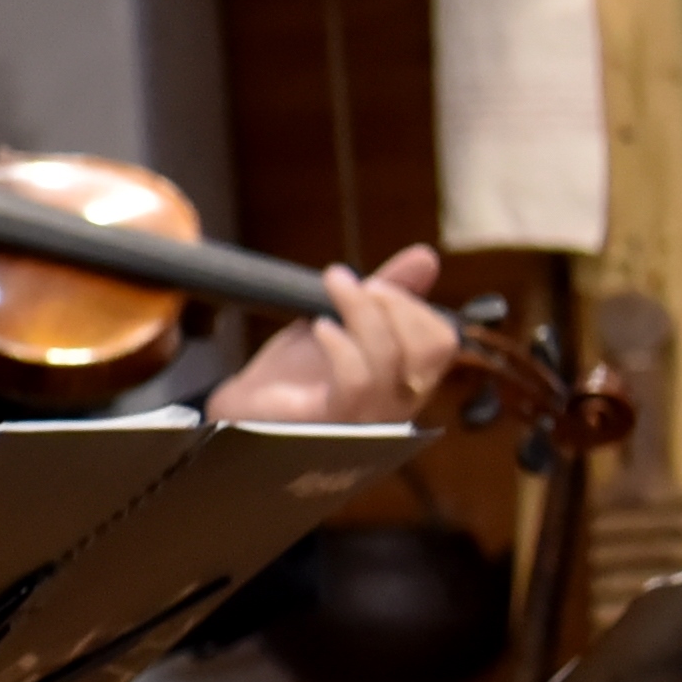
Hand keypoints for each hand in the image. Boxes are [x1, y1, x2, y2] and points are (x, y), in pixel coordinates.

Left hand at [212, 246, 460, 425]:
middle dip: (396, 302)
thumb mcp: (341, 322)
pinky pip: (357, 381)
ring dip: (362, 310)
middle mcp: (397, 405)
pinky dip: (342, 344)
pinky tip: (319, 327)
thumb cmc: (292, 375)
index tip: (375, 283)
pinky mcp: (333, 423)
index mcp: (404, 382)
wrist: (239, 414)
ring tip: (332, 287)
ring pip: (392, 358)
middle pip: (431, 348)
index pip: (443, 342)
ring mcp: (368, 419)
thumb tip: (426, 257)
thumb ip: (385, 293)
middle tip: (356, 283)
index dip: (415, 304)